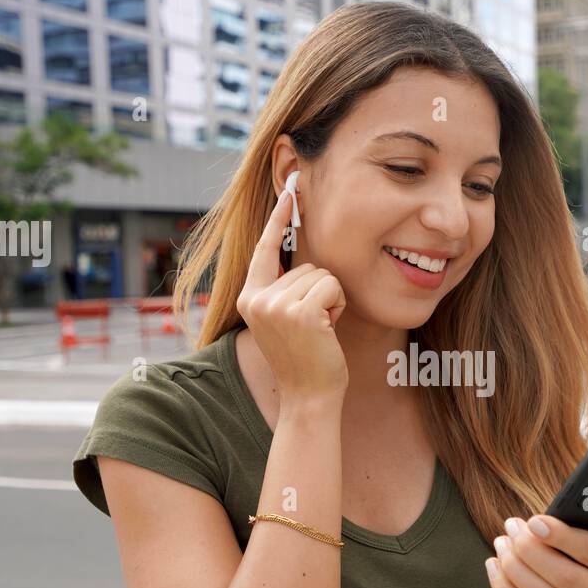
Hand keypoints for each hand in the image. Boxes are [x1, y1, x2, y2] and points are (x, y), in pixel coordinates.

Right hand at [237, 188, 348, 403]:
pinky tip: (328, 331)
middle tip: (314, 326)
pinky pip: (332, 286)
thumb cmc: (305, 359)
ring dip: (331, 300)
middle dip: (321, 291)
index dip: (277, 219)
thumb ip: (284, 289)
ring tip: (319, 330)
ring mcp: (275, 306)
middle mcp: (256, 298)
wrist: (309, 398)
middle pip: (306, 265)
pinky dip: (338, 306)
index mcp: (249, 298)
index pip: (265, 249)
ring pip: (322, 275)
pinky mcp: (298, 313)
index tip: (289, 190)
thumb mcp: (285, 319)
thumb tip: (299, 256)